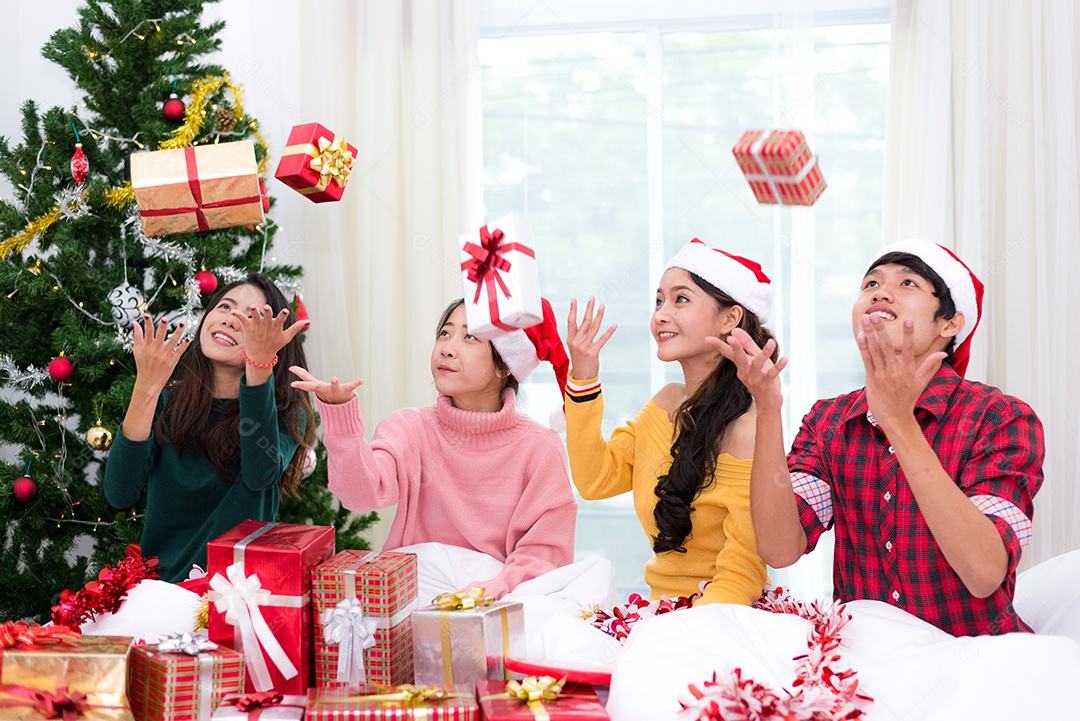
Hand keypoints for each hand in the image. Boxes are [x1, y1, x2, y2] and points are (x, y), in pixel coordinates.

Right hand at [131, 314, 190, 392]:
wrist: (148, 382)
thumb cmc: (142, 365)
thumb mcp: (137, 351)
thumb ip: (137, 336)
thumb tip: (134, 322)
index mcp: (146, 346)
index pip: (147, 332)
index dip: (147, 323)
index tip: (147, 314)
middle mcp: (156, 350)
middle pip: (160, 336)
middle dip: (162, 327)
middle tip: (165, 318)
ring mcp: (164, 355)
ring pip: (172, 342)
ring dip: (178, 332)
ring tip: (182, 323)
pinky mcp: (172, 361)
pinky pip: (179, 351)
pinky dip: (184, 345)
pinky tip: (188, 338)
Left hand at [233, 304, 308, 364]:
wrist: (260, 356)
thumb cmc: (274, 345)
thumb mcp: (286, 337)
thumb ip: (296, 328)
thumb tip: (308, 321)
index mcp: (276, 326)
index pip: (281, 319)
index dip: (283, 315)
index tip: (284, 311)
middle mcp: (266, 325)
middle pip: (267, 316)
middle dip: (267, 312)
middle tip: (266, 308)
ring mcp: (257, 326)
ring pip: (255, 316)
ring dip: (253, 311)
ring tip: (251, 307)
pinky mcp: (248, 328)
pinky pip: (242, 319)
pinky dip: (237, 315)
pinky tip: (232, 311)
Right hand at [289, 365, 363, 404]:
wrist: (339, 407)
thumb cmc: (325, 391)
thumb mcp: (313, 384)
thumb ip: (303, 375)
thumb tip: (290, 367)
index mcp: (318, 388)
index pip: (307, 385)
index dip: (299, 384)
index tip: (292, 383)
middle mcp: (326, 389)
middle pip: (318, 387)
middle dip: (313, 385)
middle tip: (311, 384)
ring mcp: (336, 390)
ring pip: (335, 386)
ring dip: (334, 382)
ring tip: (334, 378)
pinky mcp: (347, 390)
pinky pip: (352, 386)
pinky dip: (357, 383)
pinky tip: (363, 380)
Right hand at [566, 296, 616, 380]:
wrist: (582, 377)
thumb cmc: (580, 361)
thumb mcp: (575, 348)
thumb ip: (578, 336)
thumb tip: (585, 324)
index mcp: (571, 339)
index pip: (571, 321)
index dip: (573, 309)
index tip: (574, 299)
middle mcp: (576, 341)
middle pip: (584, 321)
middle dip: (588, 308)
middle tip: (592, 297)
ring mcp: (584, 347)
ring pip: (593, 327)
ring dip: (599, 315)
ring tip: (602, 306)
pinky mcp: (592, 352)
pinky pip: (602, 339)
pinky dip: (609, 331)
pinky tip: (614, 324)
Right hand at [708, 328, 786, 413]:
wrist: (768, 402)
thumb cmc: (761, 378)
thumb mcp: (754, 359)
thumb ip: (746, 344)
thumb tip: (735, 330)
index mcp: (741, 365)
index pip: (728, 353)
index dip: (718, 345)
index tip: (706, 339)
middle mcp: (745, 372)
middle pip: (739, 358)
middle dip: (736, 348)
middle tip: (730, 338)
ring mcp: (756, 378)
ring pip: (758, 364)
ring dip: (765, 353)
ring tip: (771, 342)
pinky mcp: (767, 384)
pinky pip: (772, 374)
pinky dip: (779, 367)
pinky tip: (785, 359)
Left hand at [857, 314, 943, 431]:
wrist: (896, 418)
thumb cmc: (907, 400)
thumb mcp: (921, 382)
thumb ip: (930, 365)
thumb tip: (943, 353)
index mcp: (908, 370)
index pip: (909, 348)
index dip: (909, 334)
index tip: (908, 320)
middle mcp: (895, 370)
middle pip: (888, 346)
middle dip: (881, 329)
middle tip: (876, 314)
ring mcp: (883, 374)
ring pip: (875, 351)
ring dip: (870, 334)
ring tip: (866, 320)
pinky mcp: (872, 379)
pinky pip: (867, 361)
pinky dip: (864, 349)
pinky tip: (861, 337)